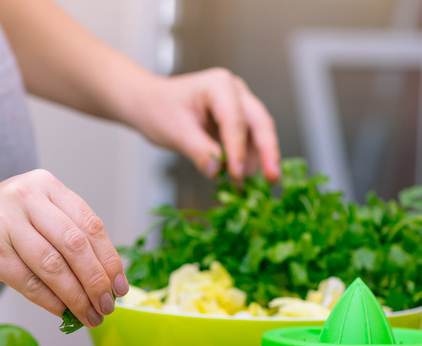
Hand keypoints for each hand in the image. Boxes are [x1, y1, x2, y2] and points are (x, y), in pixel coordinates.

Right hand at [0, 169, 128, 327]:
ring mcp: (5, 222)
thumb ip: (61, 235)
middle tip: (106, 307)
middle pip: (76, 245)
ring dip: (77, 297)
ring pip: (55, 266)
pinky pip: (29, 282)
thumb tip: (102, 278)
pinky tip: (61, 313)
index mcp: (43, 184)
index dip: (110, 259)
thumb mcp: (27, 214)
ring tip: (88, 316)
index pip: (90, 224)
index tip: (119, 286)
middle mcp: (25, 196)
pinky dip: (51, 302)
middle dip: (97, 282)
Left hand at [131, 68, 280, 182]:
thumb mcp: (175, 132)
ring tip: (260, 183)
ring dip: (260, 157)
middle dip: (267, 151)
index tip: (236, 174)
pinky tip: (245, 176)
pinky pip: (248, 138)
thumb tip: (217, 171)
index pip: (234, 119)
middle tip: (273, 177)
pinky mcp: (235, 117)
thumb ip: (198, 151)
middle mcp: (234, 90)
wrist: (148, 103)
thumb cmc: (158, 110)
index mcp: (218, 85)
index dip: (237, 149)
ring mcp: (237, 102)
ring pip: (258, 130)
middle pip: (258, 122)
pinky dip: (247, 156)